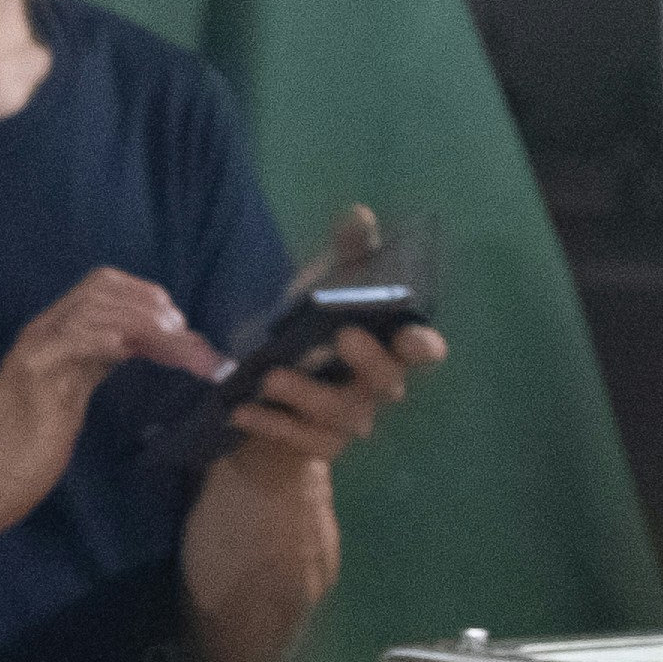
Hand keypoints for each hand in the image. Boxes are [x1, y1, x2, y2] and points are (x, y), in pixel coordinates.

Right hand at [0, 266, 230, 536]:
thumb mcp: (65, 398)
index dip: (144, 295)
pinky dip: (104, 337)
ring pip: (93, 309)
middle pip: (100, 287)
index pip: (100, 287)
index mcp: (51, 338)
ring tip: (174, 344)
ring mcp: (35, 354)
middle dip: (150, 304)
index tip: (177, 323)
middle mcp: (41, 336)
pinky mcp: (32, 380)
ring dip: (141, 322)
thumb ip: (91, 367)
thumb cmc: (18, 453)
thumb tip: (135, 347)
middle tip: (183, 334)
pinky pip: (72, 342)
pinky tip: (129, 348)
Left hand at [211, 207, 446, 480]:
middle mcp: (375, 388)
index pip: (420, 350)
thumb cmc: (308, 337)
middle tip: (344, 336)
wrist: (267, 402)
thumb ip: (346, 255)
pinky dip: (269, 424)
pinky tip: (240, 409)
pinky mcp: (315, 447)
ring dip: (306, 393)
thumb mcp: (321, 289)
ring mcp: (347, 423)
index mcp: (386, 348)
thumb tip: (358, 214)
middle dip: (369, 360)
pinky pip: (298, 440)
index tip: (412, 336)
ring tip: (270, 376)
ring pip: (340, 414)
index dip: (422, 345)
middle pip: (386, 382)